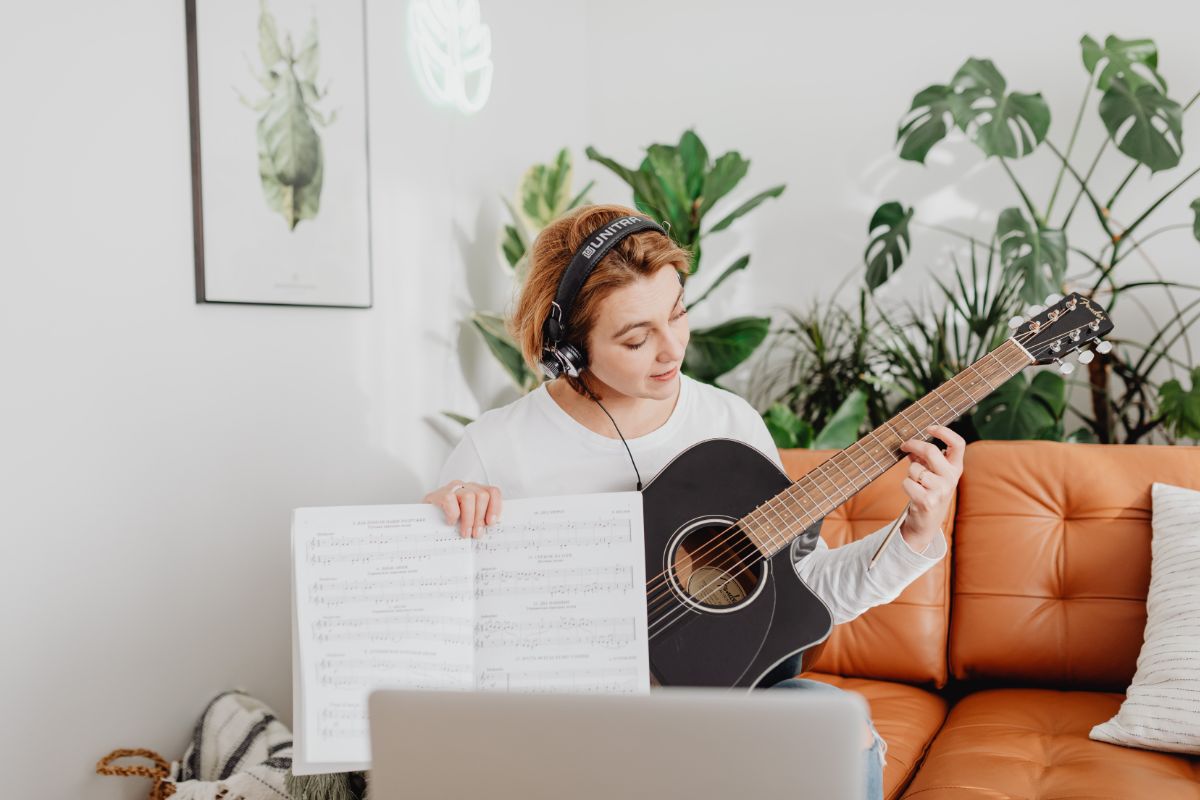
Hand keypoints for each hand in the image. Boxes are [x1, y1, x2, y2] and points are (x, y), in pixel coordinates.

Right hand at [423, 480, 502, 538]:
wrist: (423, 517)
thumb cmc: (447, 519)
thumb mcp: (466, 519)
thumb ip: (478, 520)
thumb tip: (487, 531)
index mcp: (476, 491)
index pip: (493, 492)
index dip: (495, 507)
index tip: (491, 522)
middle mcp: (466, 487)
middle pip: (482, 495)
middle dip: (480, 517)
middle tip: (476, 534)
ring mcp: (452, 488)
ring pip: (469, 497)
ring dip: (469, 518)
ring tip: (465, 532)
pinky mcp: (439, 493)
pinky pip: (450, 499)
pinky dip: (453, 513)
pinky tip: (451, 522)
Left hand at [897, 425, 964, 550]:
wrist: (926, 524)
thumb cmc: (928, 493)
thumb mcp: (932, 474)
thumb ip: (925, 459)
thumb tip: (911, 442)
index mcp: (956, 469)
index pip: (958, 444)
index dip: (944, 432)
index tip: (929, 427)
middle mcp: (951, 479)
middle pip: (931, 451)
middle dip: (913, 445)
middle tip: (904, 445)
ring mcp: (941, 491)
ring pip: (915, 469)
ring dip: (909, 473)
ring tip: (915, 483)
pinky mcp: (928, 501)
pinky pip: (907, 483)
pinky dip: (905, 485)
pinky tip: (913, 493)